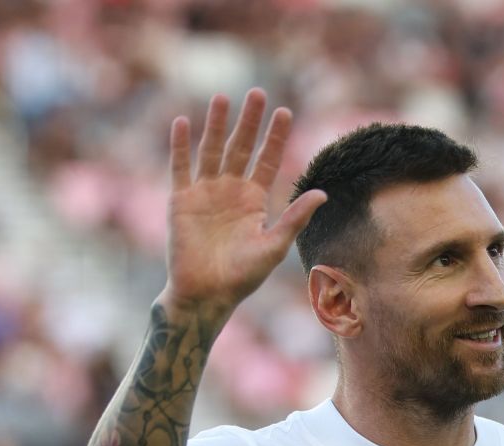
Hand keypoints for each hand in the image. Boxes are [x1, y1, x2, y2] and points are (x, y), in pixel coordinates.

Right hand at [164, 88, 326, 318]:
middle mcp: (230, 191)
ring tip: (224, 97)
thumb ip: (295, 217)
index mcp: (254, 201)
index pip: (267, 160)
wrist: (206, 294)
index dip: (276, 137)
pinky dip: (180, 145)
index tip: (285, 112)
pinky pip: (180, 167)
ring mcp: (204, 192)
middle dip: (249, 121)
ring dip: (217, 124)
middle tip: (258, 93)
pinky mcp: (181, 200)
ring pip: (212, 150)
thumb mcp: (274, 245)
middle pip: (241, 148)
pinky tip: (184, 121)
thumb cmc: (242, 277)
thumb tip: (324, 193)